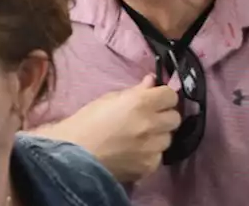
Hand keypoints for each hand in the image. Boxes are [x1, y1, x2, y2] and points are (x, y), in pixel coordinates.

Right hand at [40, 75, 179, 182]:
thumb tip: (151, 82)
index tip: (155, 99)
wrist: (74, 155)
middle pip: (174, 118)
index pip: (170, 96)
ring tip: (140, 137)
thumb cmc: (86, 122)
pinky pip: (158, 156)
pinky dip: (150, 153)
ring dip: (158, 136)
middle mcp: (151, 124)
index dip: (163, 96)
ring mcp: (152, 148)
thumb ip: (135, 91)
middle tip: (149, 118)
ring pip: (168, 138)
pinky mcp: (149, 167)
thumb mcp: (109, 99)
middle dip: (163, 115)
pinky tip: (135, 152)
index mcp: (140, 103)